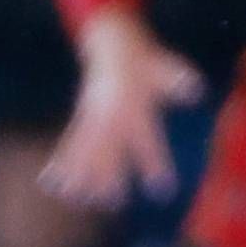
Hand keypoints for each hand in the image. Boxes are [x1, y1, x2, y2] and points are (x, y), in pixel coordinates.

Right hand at [43, 10, 200, 207]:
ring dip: (82, 175)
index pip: (147, 140)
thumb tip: (195, 88)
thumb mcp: (167, 67)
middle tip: (111, 201)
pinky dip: (61, 161)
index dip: (154, 163)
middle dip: (110, 175)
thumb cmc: (148, 61)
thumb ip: (180, 79)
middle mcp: (111, 115)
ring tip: (75, 199)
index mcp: (135, 107)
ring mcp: (93, 116)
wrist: (113, 44)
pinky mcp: (83, 118)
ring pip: (87, 149)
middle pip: (110, 149)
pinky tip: (50, 181)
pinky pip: (70, 142)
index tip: (162, 188)